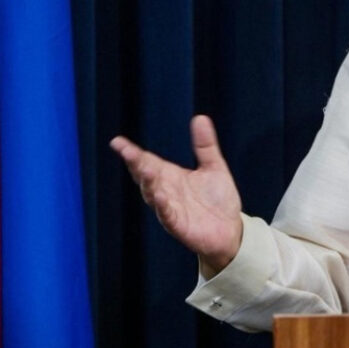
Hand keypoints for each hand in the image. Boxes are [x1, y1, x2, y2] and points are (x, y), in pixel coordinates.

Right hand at [109, 115, 244, 273]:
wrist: (231, 230)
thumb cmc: (218, 200)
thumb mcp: (214, 167)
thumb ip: (205, 145)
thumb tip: (200, 117)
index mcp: (169, 175)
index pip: (146, 161)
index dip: (131, 152)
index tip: (117, 142)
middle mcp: (164, 190)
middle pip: (145, 175)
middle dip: (136, 164)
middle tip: (128, 152)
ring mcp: (169, 208)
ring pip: (152, 194)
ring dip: (148, 183)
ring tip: (145, 169)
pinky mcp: (177, 225)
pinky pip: (166, 215)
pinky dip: (162, 206)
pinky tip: (160, 196)